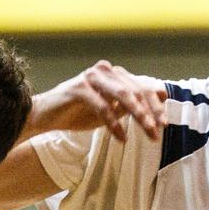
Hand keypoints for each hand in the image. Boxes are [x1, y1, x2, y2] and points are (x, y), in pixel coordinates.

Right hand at [33, 60, 166, 140]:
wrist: (44, 116)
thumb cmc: (76, 114)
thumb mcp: (108, 111)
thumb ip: (128, 106)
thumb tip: (156, 104)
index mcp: (114, 74)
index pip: (141, 87)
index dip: (155, 105)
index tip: (164, 123)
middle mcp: (105, 71)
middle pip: (136, 90)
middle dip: (150, 112)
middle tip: (159, 131)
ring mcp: (92, 78)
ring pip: (123, 95)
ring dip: (138, 115)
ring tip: (147, 132)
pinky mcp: (79, 89)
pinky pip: (103, 107)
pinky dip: (114, 124)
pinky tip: (122, 138)